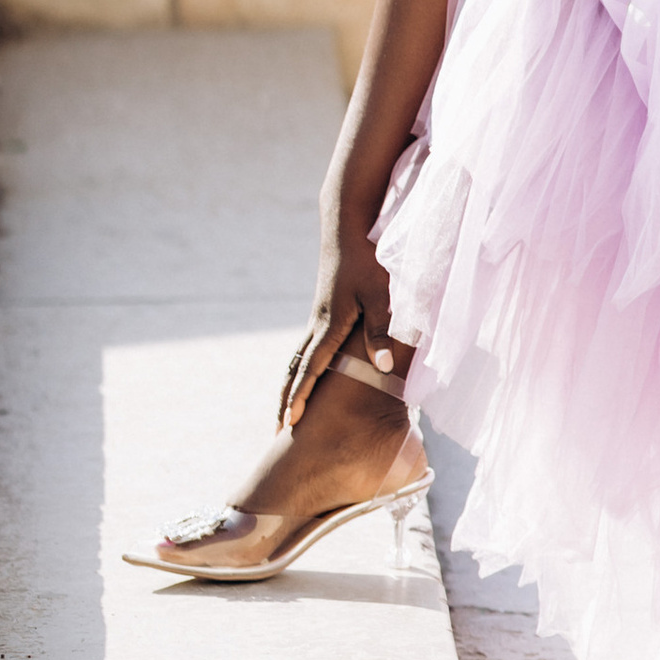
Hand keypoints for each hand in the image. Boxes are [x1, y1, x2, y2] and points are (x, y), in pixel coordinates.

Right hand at [280, 221, 397, 428]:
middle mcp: (317, 325)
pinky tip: (303, 378)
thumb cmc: (368, 261)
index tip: (287, 424)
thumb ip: (381, 330)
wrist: (346, 229)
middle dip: (285, 400)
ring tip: (282, 412)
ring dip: (288, 386)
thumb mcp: (380, 295)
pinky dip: (298, 369)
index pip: (310, 370)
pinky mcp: (322, 312)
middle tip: (276, 430)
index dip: (299, 397)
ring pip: (297, 359)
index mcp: (329, 325)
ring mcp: (317, 318)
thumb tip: (384, 367)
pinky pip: (306, 348)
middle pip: (295, 370)